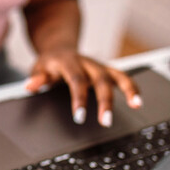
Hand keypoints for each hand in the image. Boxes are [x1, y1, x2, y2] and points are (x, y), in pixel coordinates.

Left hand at [25, 49, 141, 125]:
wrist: (59, 48)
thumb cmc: (50, 63)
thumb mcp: (39, 68)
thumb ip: (37, 78)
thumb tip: (30, 86)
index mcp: (70, 63)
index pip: (76, 81)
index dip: (79, 99)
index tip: (79, 117)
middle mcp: (88, 63)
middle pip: (100, 80)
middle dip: (105, 101)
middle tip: (105, 121)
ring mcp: (99, 66)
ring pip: (117, 75)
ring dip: (128, 90)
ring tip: (136, 105)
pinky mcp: (107, 71)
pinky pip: (123, 78)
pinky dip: (132, 88)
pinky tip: (138, 102)